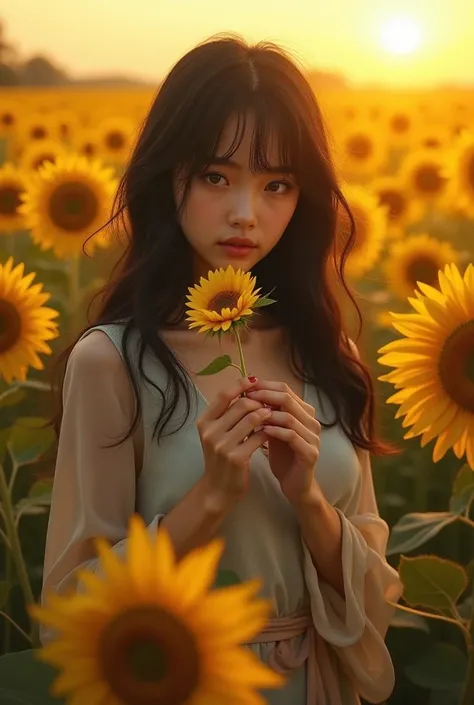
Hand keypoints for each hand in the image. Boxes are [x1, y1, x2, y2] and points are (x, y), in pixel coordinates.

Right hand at [196, 375, 269, 510]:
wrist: (218, 489)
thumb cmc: (220, 457)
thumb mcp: (217, 433)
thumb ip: (227, 413)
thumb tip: (247, 388)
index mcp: (204, 422)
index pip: (224, 395)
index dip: (240, 384)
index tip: (254, 380)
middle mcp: (210, 432)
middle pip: (240, 404)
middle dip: (258, 401)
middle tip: (269, 402)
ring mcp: (222, 445)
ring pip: (251, 419)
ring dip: (265, 414)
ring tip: (273, 414)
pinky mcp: (237, 458)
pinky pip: (258, 437)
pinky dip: (268, 431)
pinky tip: (272, 432)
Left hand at [246, 381, 322, 505]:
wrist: (295, 485)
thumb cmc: (283, 455)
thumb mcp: (273, 430)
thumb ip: (267, 413)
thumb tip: (247, 392)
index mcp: (304, 412)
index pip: (285, 390)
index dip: (265, 386)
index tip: (246, 387)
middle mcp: (312, 421)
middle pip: (288, 399)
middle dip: (265, 396)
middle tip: (247, 397)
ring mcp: (313, 437)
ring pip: (290, 417)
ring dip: (268, 414)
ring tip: (251, 414)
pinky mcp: (310, 453)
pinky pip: (292, 436)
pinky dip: (276, 431)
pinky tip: (262, 431)